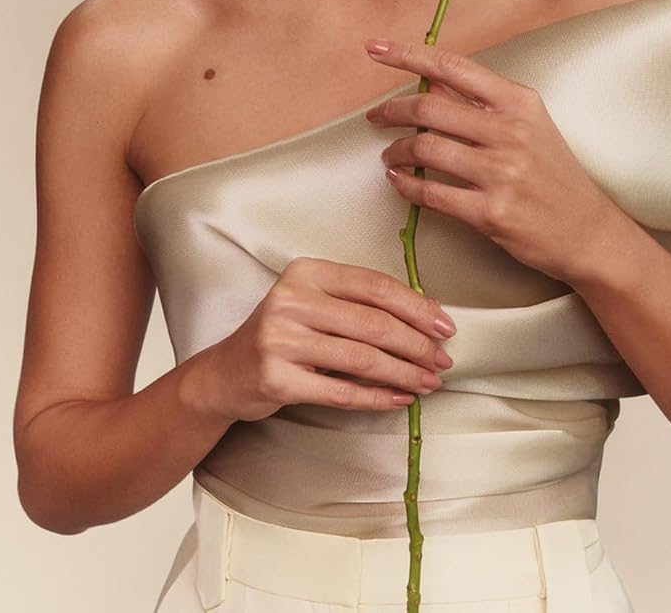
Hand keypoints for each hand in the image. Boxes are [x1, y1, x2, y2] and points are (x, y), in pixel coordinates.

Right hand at [207, 257, 456, 421]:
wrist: (225, 374)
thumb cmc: (282, 334)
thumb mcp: (313, 303)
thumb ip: (357, 302)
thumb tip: (425, 312)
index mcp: (306, 272)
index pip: (374, 285)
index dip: (416, 306)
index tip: (445, 326)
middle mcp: (291, 299)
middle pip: (373, 323)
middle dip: (416, 344)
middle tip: (443, 361)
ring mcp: (281, 339)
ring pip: (362, 358)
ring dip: (403, 373)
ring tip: (429, 382)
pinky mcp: (277, 379)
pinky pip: (340, 391)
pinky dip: (376, 397)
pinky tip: (399, 399)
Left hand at [364, 37, 629, 285]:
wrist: (587, 230)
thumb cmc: (553, 174)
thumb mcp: (529, 125)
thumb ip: (482, 103)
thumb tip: (431, 81)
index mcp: (519, 102)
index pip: (453, 67)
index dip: (409, 54)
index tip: (375, 49)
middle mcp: (511, 131)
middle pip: (430, 106)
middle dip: (392, 110)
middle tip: (376, 117)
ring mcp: (502, 172)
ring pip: (425, 149)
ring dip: (397, 151)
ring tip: (390, 156)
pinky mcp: (491, 212)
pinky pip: (431, 193)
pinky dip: (406, 185)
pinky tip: (399, 181)